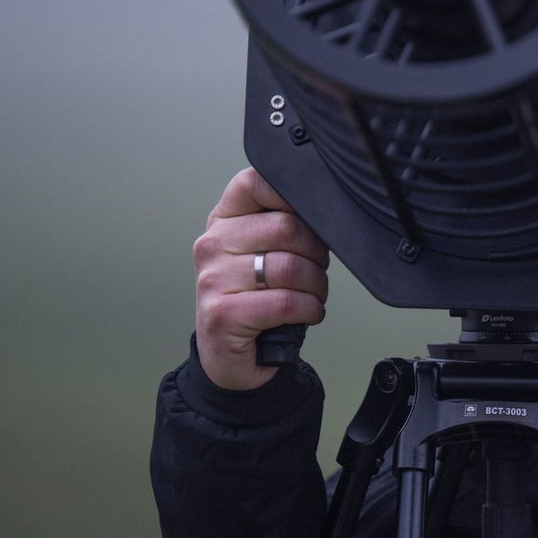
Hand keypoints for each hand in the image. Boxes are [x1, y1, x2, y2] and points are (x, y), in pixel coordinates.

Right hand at [192, 168, 329, 390]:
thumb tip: (325, 208)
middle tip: (315, 270)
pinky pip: (286, 302)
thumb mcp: (262, 252)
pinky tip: (306, 313)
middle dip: (317, 253)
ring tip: (312, 294)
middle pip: (286, 227)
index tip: (310, 219)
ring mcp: (213, 280)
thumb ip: (283, 224)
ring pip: (291, 267)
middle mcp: (212, 245)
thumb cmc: (254, 298)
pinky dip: (310, 309)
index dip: (293, 195)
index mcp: (223, 221)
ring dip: (317, 286)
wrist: (229, 355)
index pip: (254, 182)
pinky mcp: (223, 315)